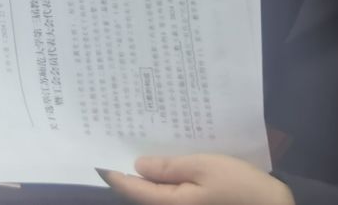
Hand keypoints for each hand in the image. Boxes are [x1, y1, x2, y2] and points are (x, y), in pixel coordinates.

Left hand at [101, 154, 293, 204]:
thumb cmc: (241, 188)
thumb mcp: (204, 168)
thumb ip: (169, 167)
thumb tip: (138, 165)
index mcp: (170, 203)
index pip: (130, 188)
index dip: (111, 171)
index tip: (96, 152)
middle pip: (142, 192)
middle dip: (128, 168)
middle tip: (116, 139)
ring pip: (157, 192)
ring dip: (148, 173)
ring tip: (138, 144)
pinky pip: (173, 193)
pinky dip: (166, 177)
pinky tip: (167, 160)